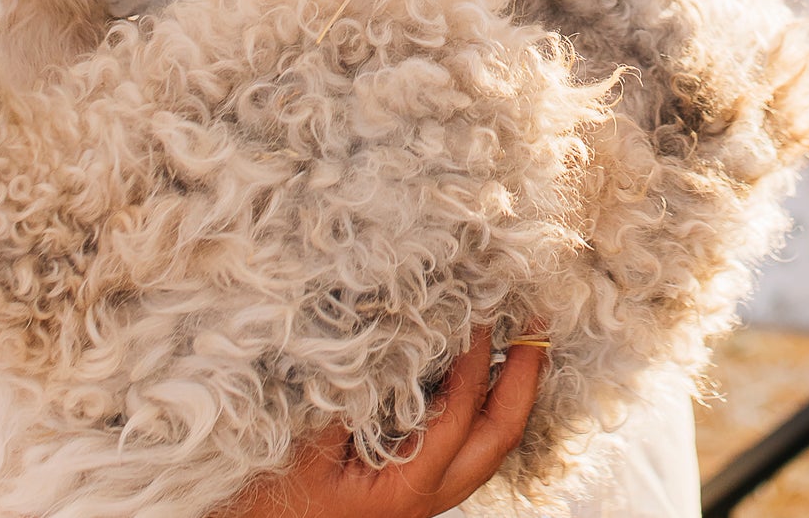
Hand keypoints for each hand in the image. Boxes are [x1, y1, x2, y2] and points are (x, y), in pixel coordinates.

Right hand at [221, 330, 542, 517]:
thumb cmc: (270, 499)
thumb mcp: (305, 441)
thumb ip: (350, 390)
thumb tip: (385, 332)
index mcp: (406, 489)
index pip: (459, 415)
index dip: (476, 361)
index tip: (484, 310)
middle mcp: (426, 500)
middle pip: (497, 440)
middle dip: (524, 380)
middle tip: (539, 324)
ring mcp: (421, 500)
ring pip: (485, 449)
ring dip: (507, 394)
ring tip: (520, 343)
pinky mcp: (408, 491)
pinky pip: (462, 449)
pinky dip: (478, 408)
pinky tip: (473, 376)